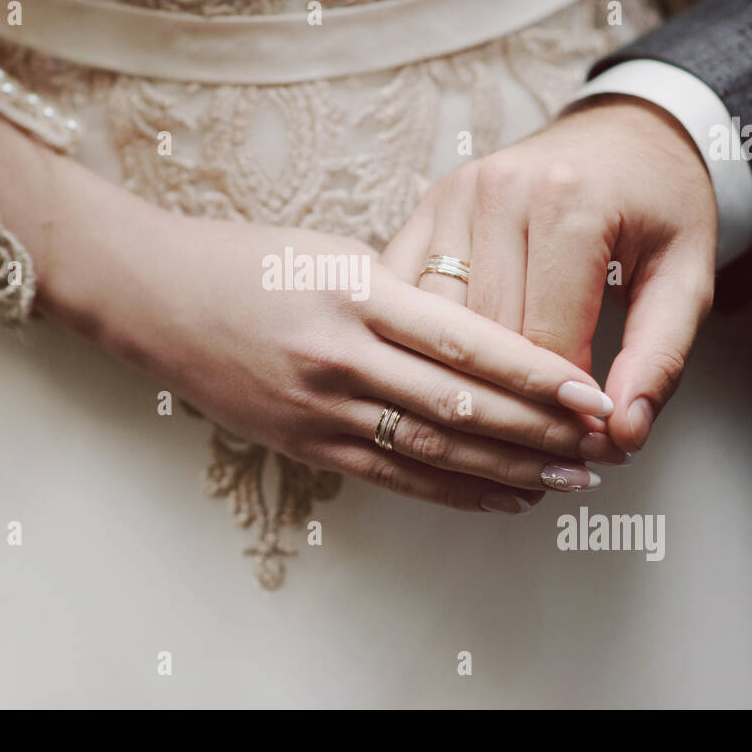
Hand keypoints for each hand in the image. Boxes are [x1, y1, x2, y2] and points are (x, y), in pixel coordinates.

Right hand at [46, 189, 619, 509]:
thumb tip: (474, 338)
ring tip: (565, 480)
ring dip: (506, 470)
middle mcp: (339, 356)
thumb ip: (403, 295)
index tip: (591, 391)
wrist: (152, 296)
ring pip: (432, 449)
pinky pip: (389, 475)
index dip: (536, 373)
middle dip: (539, 431)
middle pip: (460, 405)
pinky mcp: (301, 442)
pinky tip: (498, 496)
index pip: (467, 342)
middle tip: (599, 446)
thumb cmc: (246, 261)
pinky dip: (450, 490)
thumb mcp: (332, 254)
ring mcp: (317, 407)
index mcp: (356, 292)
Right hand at [381, 95, 715, 452]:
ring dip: (466, 379)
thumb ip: (659, 356)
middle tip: (549, 451)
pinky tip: (457, 375)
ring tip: (506, 423)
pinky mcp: (427, 207)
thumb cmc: (659, 204)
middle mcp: (497, 192)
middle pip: (483, 338)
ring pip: (436, 325)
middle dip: (515, 403)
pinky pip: (410, 296)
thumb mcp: (687, 277)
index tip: (586, 446)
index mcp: (568, 202)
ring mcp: (453, 196)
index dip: (564, 409)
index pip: (545, 341)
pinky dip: (429, 342)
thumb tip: (623, 432)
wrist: (625, 131)